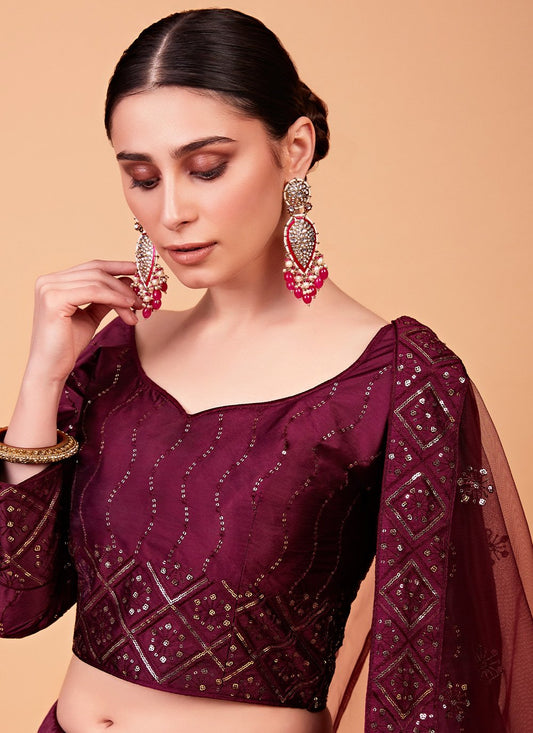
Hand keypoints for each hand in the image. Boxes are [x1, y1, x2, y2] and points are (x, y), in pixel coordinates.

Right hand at [26, 259, 141, 384]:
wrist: (51, 368)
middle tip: (142, 298)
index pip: (91, 266)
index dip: (116, 266)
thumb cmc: (68, 344)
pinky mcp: (54, 299)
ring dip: (122, 294)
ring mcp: (49, 288)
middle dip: (123, 284)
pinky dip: (114, 298)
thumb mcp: (91, 315)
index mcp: (54, 282)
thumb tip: (127, 282)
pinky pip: (93, 292)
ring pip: (97, 282)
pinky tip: (128, 307)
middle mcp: (48, 281)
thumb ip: (105, 298)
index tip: (138, 270)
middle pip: (96, 272)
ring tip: (137, 307)